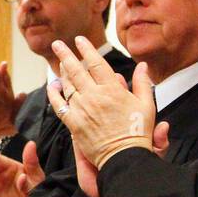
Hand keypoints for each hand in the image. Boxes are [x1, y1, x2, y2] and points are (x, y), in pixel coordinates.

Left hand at [47, 38, 155, 168]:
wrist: (124, 156)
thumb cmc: (138, 132)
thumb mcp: (146, 105)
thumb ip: (142, 83)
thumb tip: (142, 65)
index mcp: (112, 90)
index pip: (96, 63)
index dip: (86, 49)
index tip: (79, 39)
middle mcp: (94, 96)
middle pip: (76, 70)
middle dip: (65, 54)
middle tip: (58, 44)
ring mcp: (82, 109)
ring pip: (67, 85)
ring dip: (61, 71)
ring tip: (58, 62)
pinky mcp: (74, 123)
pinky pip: (59, 105)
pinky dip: (54, 94)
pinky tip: (51, 86)